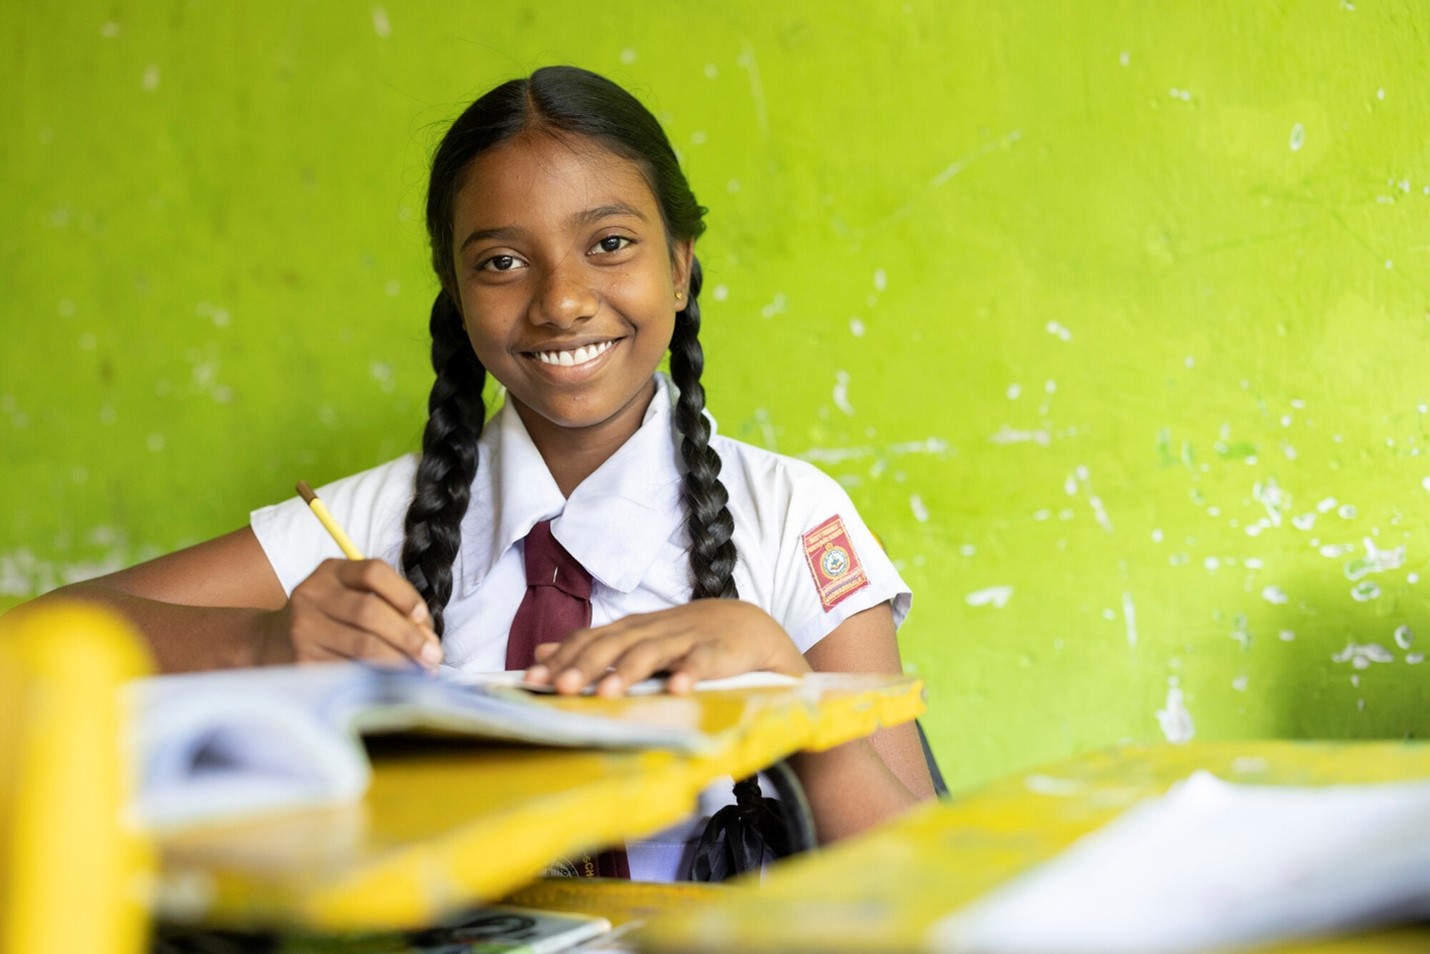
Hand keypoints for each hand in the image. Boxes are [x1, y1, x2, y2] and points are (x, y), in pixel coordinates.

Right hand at [259, 559, 442, 669]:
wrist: (268, 643)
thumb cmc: (327, 619)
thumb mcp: (347, 596)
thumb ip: (386, 605)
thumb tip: (427, 636)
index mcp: (331, 572)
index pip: (374, 572)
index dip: (406, 595)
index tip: (425, 619)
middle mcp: (312, 595)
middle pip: (370, 611)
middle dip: (409, 636)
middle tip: (433, 656)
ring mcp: (303, 628)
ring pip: (363, 645)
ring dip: (401, 661)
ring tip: (422, 673)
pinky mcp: (302, 660)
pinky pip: (350, 670)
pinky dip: (379, 677)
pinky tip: (395, 683)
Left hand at [523, 598, 811, 696]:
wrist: (749, 627)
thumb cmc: (685, 639)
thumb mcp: (636, 639)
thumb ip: (593, 647)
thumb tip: (542, 653)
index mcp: (630, 630)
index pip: (590, 639)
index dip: (562, 658)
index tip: (533, 679)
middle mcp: (652, 631)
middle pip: (614, 644)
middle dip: (586, 665)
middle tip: (561, 688)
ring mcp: (685, 639)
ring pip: (652, 651)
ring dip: (629, 671)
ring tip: (608, 693)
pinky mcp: (718, 652)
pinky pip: (702, 661)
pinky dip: (691, 673)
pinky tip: (678, 690)